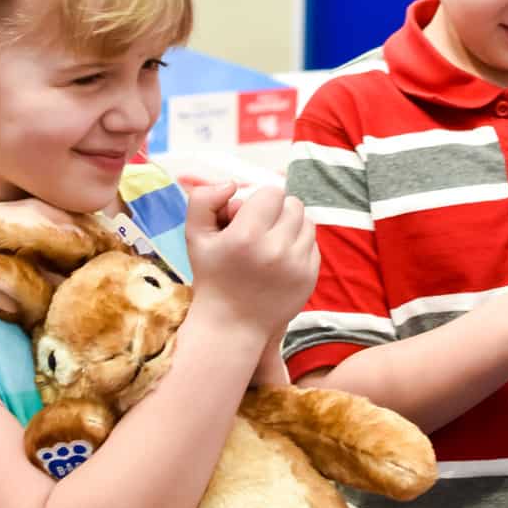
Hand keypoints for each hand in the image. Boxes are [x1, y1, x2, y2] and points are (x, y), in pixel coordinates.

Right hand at [185, 182, 318, 340]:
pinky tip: (279, 260)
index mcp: (246, 237)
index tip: (248, 217)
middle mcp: (275, 250)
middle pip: (293, 204)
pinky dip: (298, 246)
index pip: (272, 193)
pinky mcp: (310, 277)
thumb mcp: (195, 236)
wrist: (232, 325)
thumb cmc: (211, 277)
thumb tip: (232, 183)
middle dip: (276, 211)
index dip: (259, 201)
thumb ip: (203, 199)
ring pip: (307, 222)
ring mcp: (296, 265)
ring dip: (290, 227)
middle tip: (260, 228)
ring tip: (270, 243)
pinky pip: (312, 244)